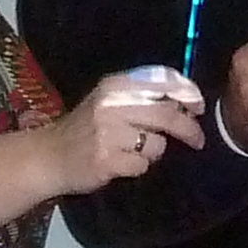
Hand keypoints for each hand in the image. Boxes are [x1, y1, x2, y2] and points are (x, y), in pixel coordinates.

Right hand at [48, 65, 204, 191]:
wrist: (49, 155)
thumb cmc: (87, 128)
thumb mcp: (110, 101)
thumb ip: (144, 97)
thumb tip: (187, 103)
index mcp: (115, 85)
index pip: (162, 81)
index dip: (188, 93)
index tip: (198, 106)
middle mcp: (111, 104)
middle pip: (167, 114)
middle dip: (188, 129)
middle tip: (197, 139)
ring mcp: (107, 133)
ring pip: (157, 144)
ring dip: (155, 151)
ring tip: (135, 151)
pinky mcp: (106, 159)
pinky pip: (142, 165)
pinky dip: (138, 167)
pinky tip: (121, 163)